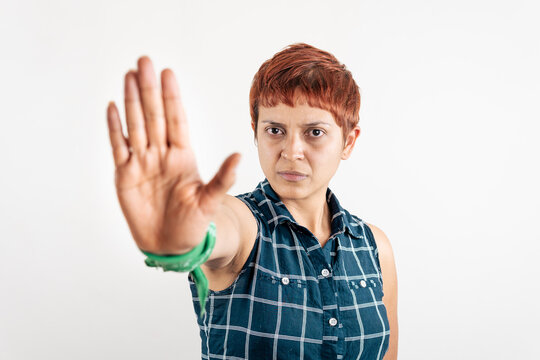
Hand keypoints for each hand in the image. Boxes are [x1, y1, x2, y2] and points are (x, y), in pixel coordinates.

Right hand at [106, 56, 240, 253]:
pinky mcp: (125, 175)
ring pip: (135, 125)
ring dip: (132, 101)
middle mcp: (162, 154)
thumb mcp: (210, 200)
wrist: (171, 245)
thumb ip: (222, 178)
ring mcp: (142, 162)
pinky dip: (115, 128)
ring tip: (129, 75)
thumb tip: (240, 156)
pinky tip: (113, 107)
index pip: (176, 120)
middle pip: (154, 116)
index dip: (171, 97)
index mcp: (183, 156)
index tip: (168, 73)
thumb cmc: (194, 223)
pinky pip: (119, 147)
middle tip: (144, 61)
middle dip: (149, 89)